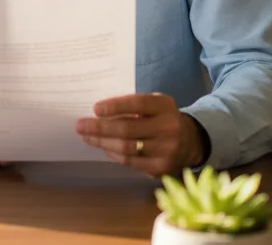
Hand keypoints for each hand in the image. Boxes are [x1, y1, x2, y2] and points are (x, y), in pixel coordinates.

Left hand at [76, 93, 205, 177]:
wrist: (190, 142)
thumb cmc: (161, 118)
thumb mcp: (154, 105)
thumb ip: (132, 106)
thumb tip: (98, 113)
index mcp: (165, 106)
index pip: (138, 104)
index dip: (115, 106)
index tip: (95, 109)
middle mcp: (169, 127)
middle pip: (128, 129)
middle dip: (100, 128)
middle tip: (80, 125)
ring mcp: (166, 150)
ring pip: (126, 148)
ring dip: (102, 142)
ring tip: (86, 136)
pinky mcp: (161, 168)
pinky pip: (130, 161)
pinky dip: (113, 153)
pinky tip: (103, 146)